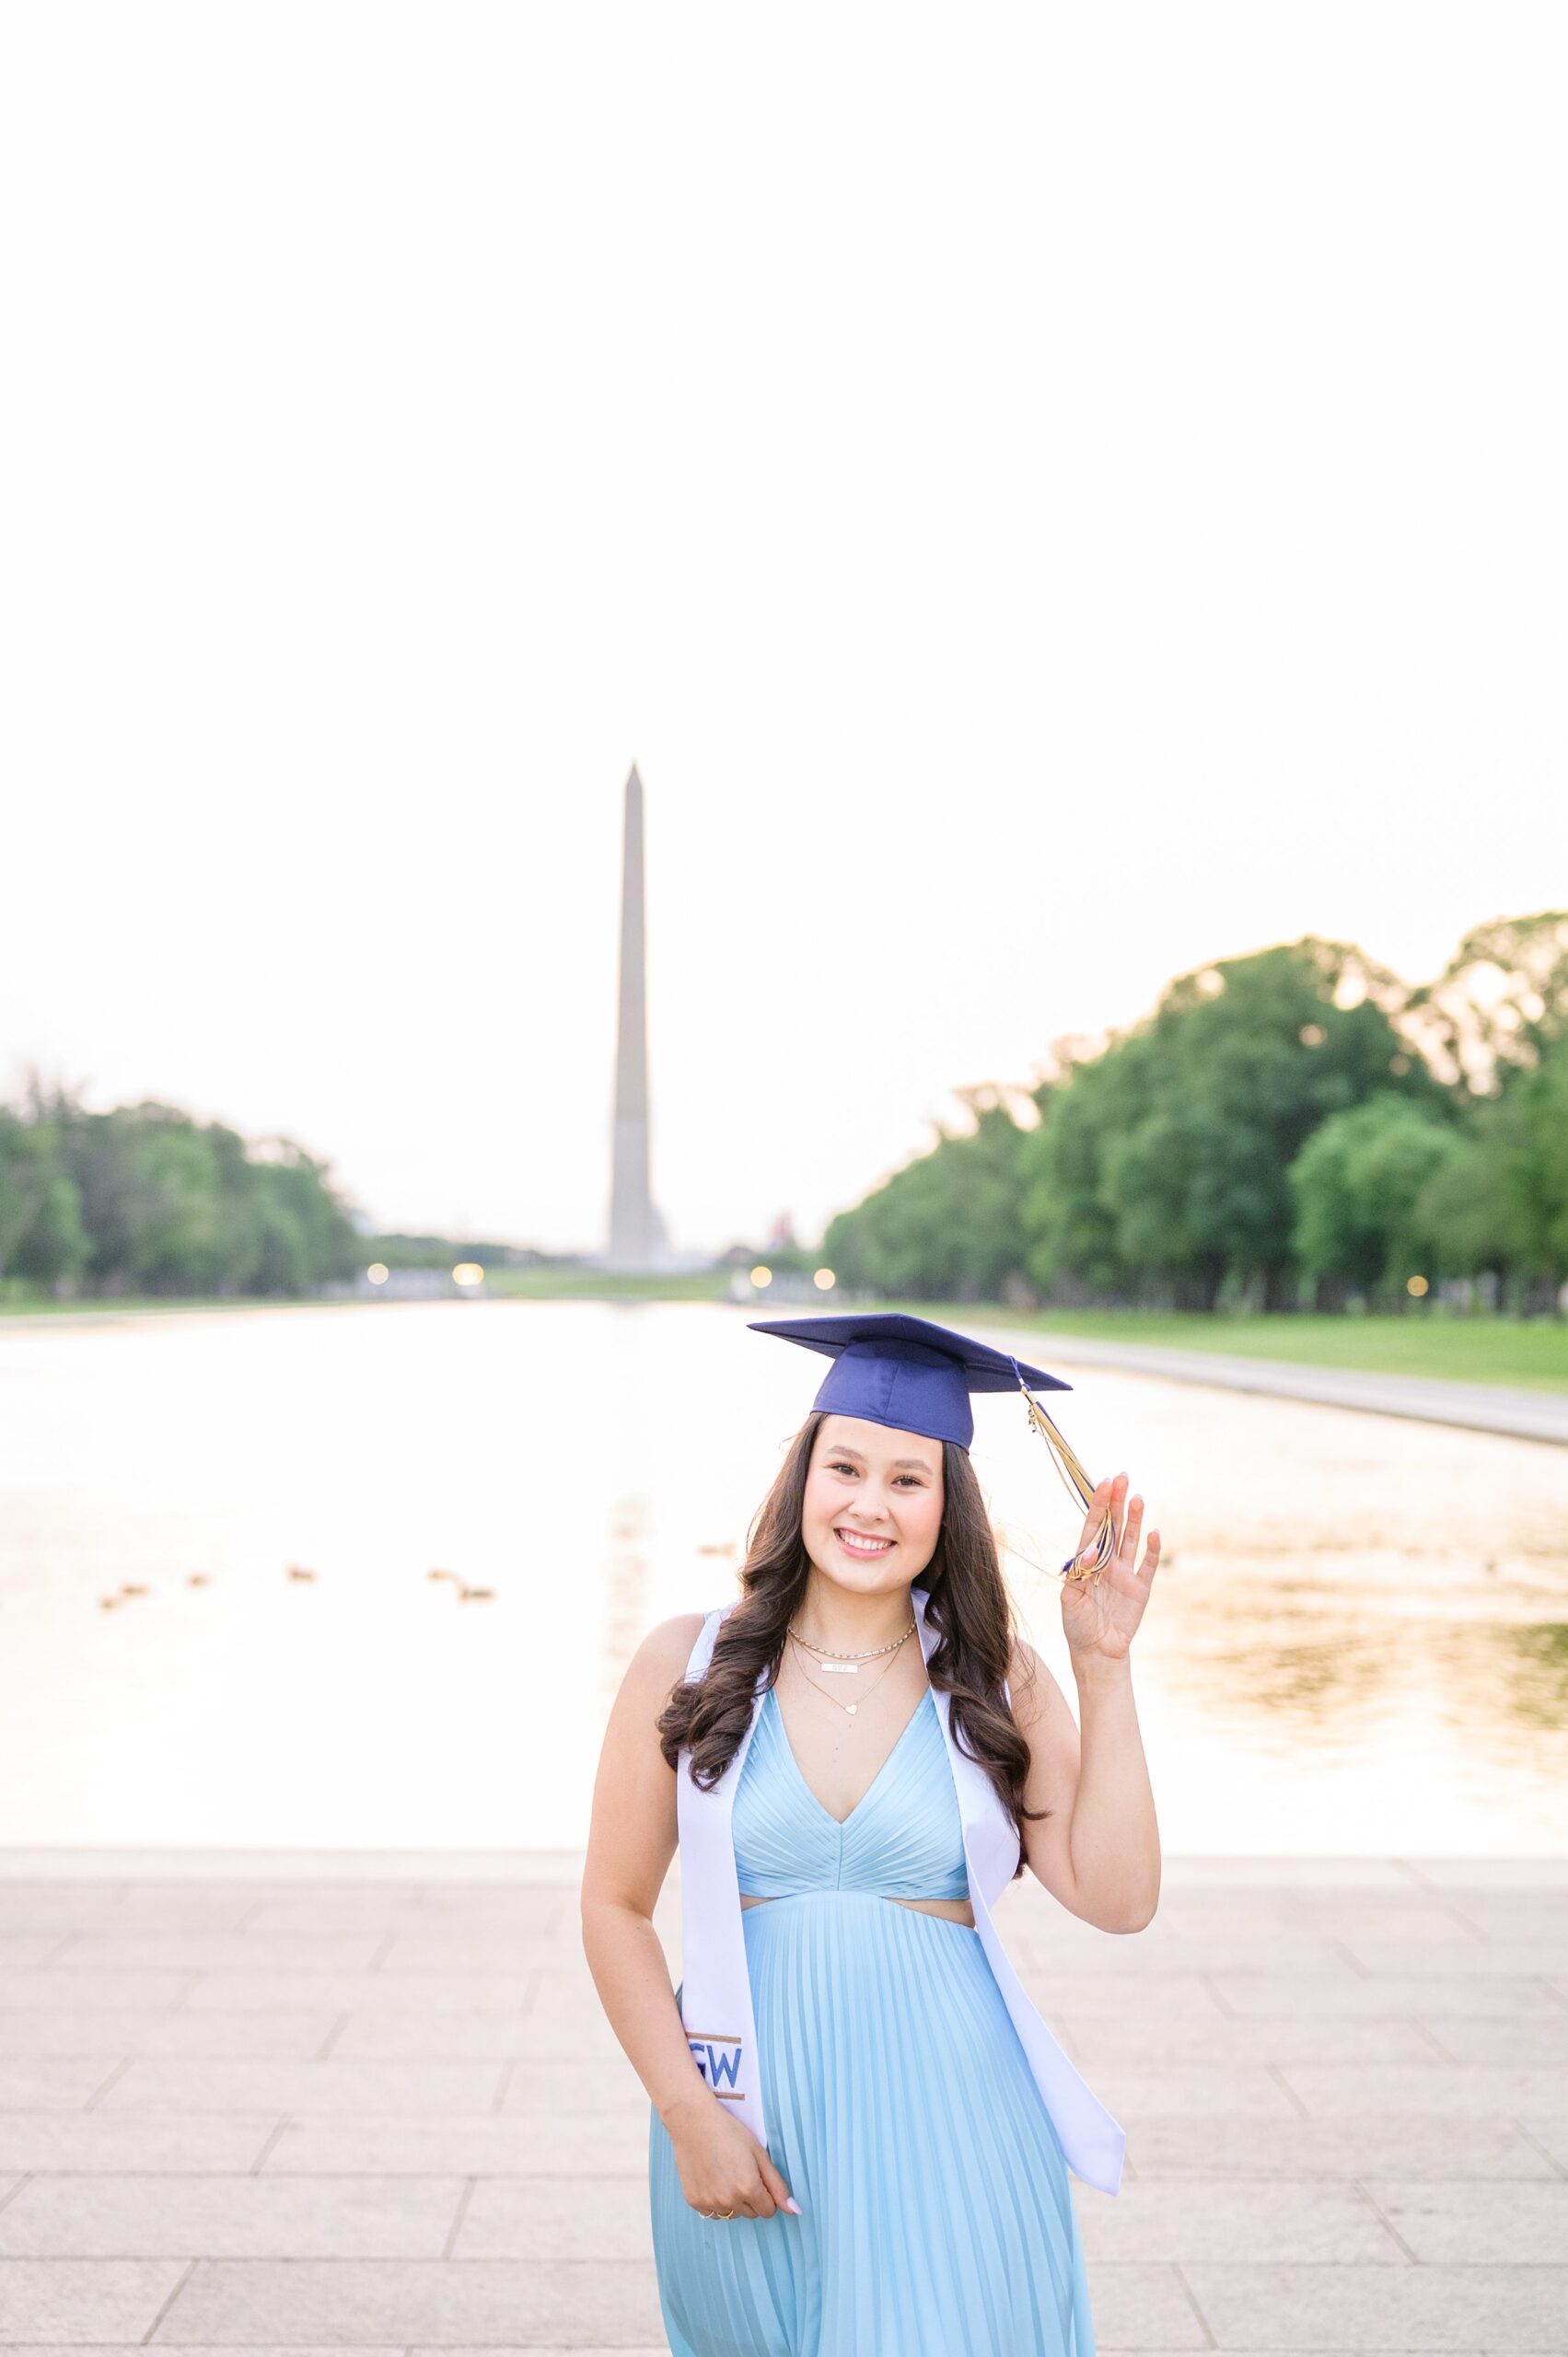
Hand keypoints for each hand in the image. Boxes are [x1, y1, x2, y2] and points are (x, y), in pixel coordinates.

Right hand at [668, 2092, 800, 2220]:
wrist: (694, 2122)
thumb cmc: (729, 2132)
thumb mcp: (759, 2153)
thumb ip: (777, 2185)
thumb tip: (794, 2211)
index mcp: (748, 2188)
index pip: (768, 2211)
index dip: (766, 2194)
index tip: (757, 2177)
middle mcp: (729, 2200)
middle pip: (751, 2214)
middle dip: (750, 2197)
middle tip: (740, 2171)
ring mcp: (710, 2203)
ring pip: (732, 2214)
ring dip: (732, 2201)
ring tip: (724, 2173)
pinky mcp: (694, 2202)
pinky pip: (713, 2213)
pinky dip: (715, 2201)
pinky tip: (711, 2179)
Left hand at [1061, 1472, 1160, 1665]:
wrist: (1096, 1652)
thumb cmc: (1077, 1623)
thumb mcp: (1070, 1597)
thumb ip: (1080, 1572)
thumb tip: (1093, 1549)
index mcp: (1088, 1562)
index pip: (1094, 1527)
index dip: (1098, 1506)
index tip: (1103, 1484)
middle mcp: (1108, 1562)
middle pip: (1114, 1526)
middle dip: (1117, 1502)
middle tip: (1122, 1477)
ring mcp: (1125, 1574)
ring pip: (1131, 1540)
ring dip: (1135, 1519)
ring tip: (1137, 1497)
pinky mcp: (1141, 1588)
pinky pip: (1148, 1565)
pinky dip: (1152, 1550)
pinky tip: (1154, 1532)